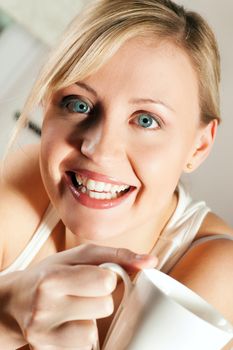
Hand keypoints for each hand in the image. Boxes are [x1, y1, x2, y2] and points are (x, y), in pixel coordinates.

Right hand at [8, 244, 157, 348]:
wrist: (16, 301)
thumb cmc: (51, 273)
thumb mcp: (79, 256)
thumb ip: (117, 255)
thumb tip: (151, 261)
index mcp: (52, 279)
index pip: (105, 281)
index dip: (106, 278)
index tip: (95, 276)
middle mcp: (44, 309)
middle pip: (105, 307)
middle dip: (100, 298)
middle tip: (82, 293)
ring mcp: (44, 336)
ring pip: (94, 331)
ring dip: (91, 319)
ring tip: (74, 310)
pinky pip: (85, 347)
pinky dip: (82, 335)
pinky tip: (68, 325)